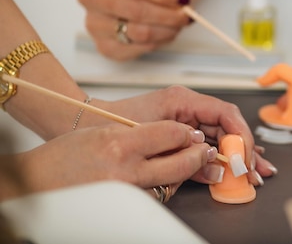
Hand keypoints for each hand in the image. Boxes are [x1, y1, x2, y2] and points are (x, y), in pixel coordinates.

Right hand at [15, 120, 214, 199]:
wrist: (39, 181)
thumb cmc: (66, 156)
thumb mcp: (106, 132)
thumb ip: (142, 132)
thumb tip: (177, 135)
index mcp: (120, 144)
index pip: (172, 133)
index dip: (186, 133)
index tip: (191, 132)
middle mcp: (126, 171)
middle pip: (181, 163)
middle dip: (198, 155)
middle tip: (203, 149)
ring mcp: (127, 194)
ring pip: (173, 183)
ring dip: (183, 173)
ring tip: (183, 162)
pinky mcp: (127, 209)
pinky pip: (157, 198)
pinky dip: (164, 188)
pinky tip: (161, 179)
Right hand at [77, 0, 192, 60]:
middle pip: (134, 10)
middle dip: (167, 15)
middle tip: (186, 15)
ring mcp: (93, 23)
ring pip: (137, 32)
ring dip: (166, 30)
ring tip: (179, 23)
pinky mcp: (103, 46)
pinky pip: (135, 49)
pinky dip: (157, 42)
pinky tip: (166, 32)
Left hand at [82, 86, 276, 186]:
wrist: (89, 121)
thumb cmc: (117, 122)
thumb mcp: (153, 137)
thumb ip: (186, 153)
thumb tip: (216, 168)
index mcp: (185, 99)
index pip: (226, 114)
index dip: (241, 136)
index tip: (246, 158)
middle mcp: (190, 106)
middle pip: (229, 126)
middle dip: (246, 149)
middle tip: (259, 171)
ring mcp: (187, 118)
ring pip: (222, 136)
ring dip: (239, 155)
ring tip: (256, 172)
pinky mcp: (182, 131)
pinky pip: (209, 143)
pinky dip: (223, 157)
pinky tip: (236, 166)